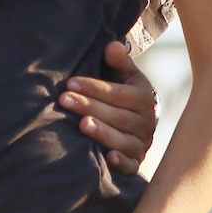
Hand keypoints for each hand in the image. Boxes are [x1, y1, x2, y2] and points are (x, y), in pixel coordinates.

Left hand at [61, 40, 158, 176]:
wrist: (139, 125)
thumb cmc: (125, 96)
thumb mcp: (127, 77)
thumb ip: (119, 62)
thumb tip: (112, 46)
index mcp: (144, 98)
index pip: (118, 93)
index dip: (95, 88)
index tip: (70, 83)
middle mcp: (146, 122)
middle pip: (117, 116)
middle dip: (90, 107)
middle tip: (64, 100)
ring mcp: (142, 144)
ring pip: (123, 140)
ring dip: (103, 133)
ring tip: (82, 125)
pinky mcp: (136, 162)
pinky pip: (132, 167)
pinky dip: (121, 163)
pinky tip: (106, 158)